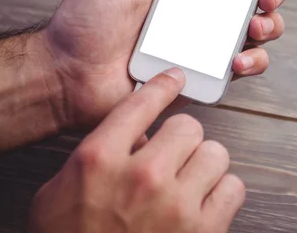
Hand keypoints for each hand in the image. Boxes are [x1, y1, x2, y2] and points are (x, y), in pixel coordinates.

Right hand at [28, 68, 243, 232]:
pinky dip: (222, 193)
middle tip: (173, 156)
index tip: (175, 78)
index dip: (163, 86)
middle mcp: (142, 176)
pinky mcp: (204, 230)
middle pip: (189, 126)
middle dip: (182, 139)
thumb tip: (139, 132)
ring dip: (204, 166)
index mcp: (100, 160)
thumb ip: (99, 154)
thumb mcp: (62, 191)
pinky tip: (203, 203)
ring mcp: (176, 204)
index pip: (141, 103)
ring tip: (188, 182)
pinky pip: (234, 188)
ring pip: (216, 153)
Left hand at [44, 0, 295, 129]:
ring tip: (256, 28)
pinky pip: (246, 64)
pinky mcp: (207, 71)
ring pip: (259, 27)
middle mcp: (198, 6)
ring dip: (271, 24)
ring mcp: (205, 40)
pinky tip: (238, 60)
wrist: (70, 80)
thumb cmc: (82, 24)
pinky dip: (254, 61)